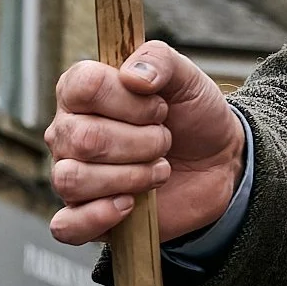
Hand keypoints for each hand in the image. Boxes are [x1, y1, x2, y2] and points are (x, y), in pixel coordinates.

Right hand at [46, 40, 244, 243]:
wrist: (220, 163)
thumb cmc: (193, 117)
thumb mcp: (189, 78)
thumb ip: (159, 60)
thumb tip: (133, 76)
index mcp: (83, 93)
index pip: (82, 86)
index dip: (129, 99)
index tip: (159, 106)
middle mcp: (67, 133)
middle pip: (81, 138)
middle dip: (142, 141)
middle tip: (166, 140)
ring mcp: (73, 174)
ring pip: (72, 179)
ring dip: (132, 175)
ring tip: (160, 168)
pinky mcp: (85, 215)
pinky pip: (66, 225)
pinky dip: (100, 216)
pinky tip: (132, 203)